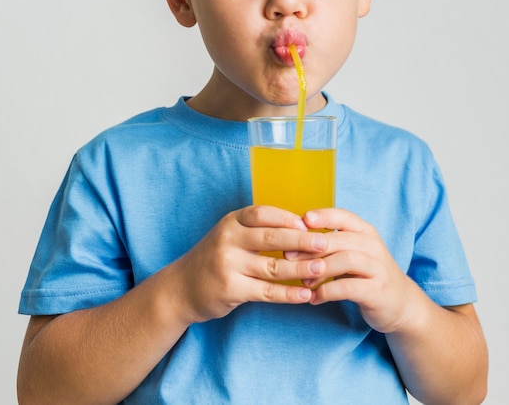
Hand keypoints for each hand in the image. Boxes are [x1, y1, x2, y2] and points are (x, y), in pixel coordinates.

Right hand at [170, 205, 328, 324]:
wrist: (182, 287)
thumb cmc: (215, 257)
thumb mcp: (230, 235)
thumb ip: (257, 229)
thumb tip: (302, 226)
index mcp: (231, 222)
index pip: (263, 214)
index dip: (288, 217)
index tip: (312, 223)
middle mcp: (228, 239)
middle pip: (271, 238)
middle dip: (302, 240)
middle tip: (325, 243)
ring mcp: (228, 264)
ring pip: (272, 266)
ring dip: (300, 269)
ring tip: (323, 269)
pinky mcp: (230, 289)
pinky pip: (266, 291)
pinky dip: (288, 294)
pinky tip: (306, 295)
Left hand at [287, 208, 414, 333]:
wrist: (400, 304)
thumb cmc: (366, 274)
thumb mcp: (353, 252)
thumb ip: (330, 243)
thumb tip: (292, 238)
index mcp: (365, 232)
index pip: (343, 216)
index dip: (323, 216)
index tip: (302, 220)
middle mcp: (373, 246)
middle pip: (339, 239)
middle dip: (311, 247)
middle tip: (288, 256)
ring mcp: (378, 268)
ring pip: (344, 260)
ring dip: (318, 270)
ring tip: (303, 282)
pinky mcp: (377, 291)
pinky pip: (347, 288)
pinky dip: (326, 292)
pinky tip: (314, 298)